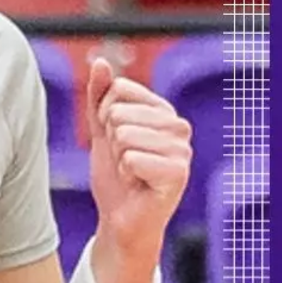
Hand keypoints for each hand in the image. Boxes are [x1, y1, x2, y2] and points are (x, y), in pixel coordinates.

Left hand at [84, 58, 191, 282]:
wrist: (120, 221)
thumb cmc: (116, 176)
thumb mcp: (101, 131)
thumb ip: (99, 96)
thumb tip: (101, 61)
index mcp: (163, 111)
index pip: (118, 90)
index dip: (105, 117)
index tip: (114, 140)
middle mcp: (178, 126)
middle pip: (120, 112)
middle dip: (111, 140)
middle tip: (123, 161)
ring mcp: (182, 150)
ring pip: (125, 135)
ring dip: (118, 159)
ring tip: (131, 173)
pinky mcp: (179, 173)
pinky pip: (132, 158)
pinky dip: (126, 174)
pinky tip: (138, 184)